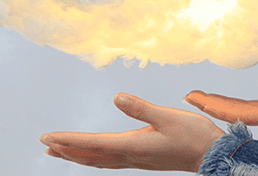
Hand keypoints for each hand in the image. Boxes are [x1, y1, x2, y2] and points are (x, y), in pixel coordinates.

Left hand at [40, 93, 224, 171]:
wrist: (211, 155)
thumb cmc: (192, 135)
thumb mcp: (167, 116)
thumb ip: (141, 108)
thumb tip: (117, 98)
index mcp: (133, 146)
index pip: (92, 144)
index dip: (68, 140)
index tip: (48, 138)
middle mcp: (130, 156)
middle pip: (90, 156)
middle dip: (67, 150)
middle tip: (45, 145)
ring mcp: (136, 159)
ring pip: (99, 160)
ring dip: (78, 155)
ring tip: (61, 151)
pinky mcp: (143, 157)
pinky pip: (110, 160)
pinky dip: (95, 157)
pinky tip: (94, 154)